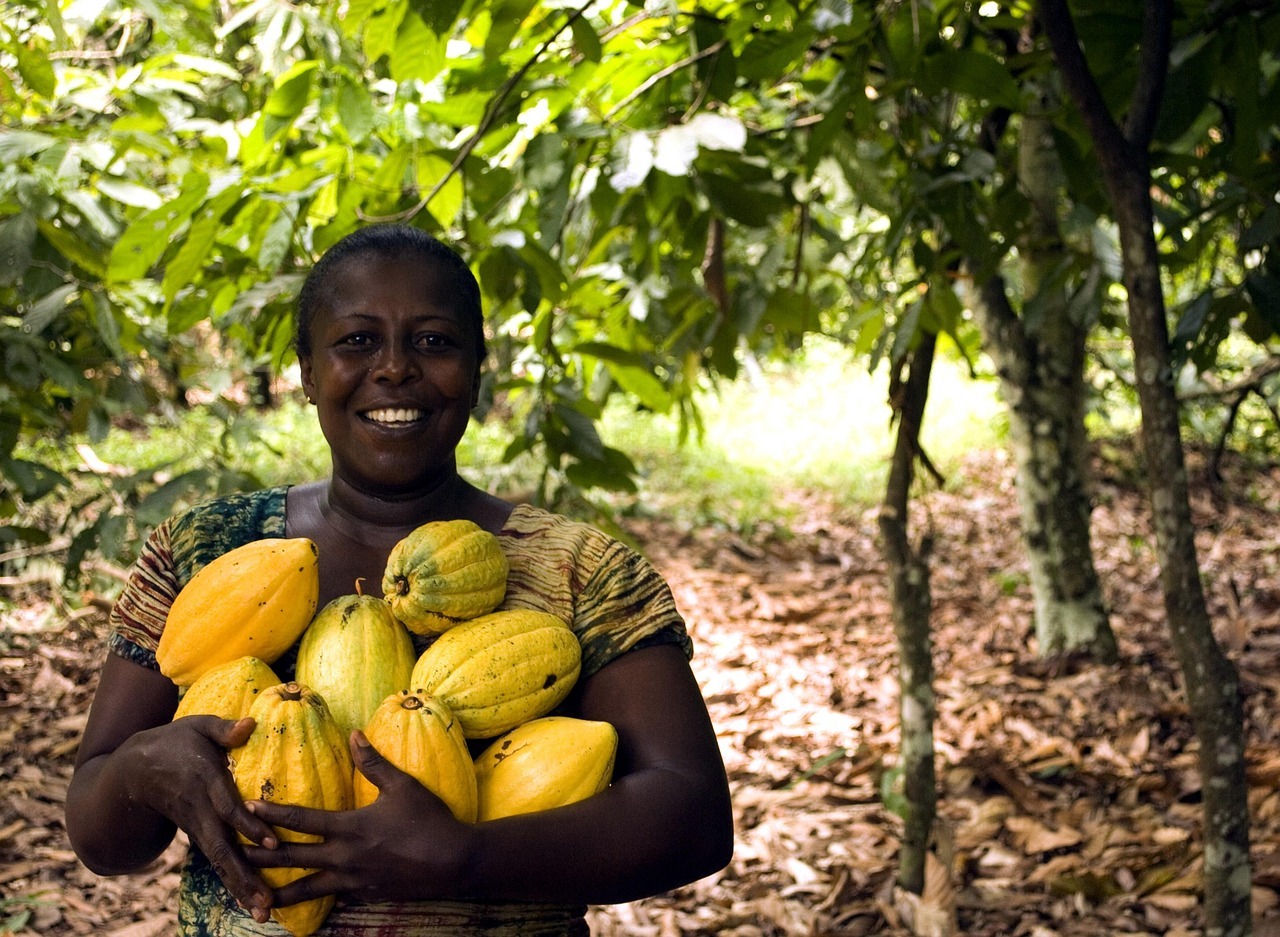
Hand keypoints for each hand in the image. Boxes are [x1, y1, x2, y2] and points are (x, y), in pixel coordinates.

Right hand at [124, 715, 278, 921]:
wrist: (132, 771)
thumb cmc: (174, 741)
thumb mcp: (196, 726)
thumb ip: (224, 728)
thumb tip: (252, 723)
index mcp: (205, 781)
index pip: (228, 808)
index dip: (249, 825)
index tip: (270, 843)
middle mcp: (201, 810)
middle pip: (222, 848)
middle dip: (244, 875)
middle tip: (265, 901)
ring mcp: (197, 826)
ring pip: (219, 861)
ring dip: (240, 887)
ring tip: (262, 912)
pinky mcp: (197, 834)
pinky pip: (216, 860)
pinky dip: (232, 881)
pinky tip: (250, 902)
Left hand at [241, 731, 472, 908]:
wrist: (455, 862)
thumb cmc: (430, 820)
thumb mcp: (403, 786)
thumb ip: (374, 762)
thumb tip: (354, 733)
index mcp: (351, 827)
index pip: (302, 819)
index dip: (273, 813)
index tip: (246, 807)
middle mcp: (345, 857)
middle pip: (293, 857)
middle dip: (260, 855)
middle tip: (232, 853)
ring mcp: (354, 881)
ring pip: (307, 889)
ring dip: (279, 891)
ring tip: (255, 896)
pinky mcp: (366, 895)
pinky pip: (333, 898)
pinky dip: (313, 901)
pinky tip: (303, 903)